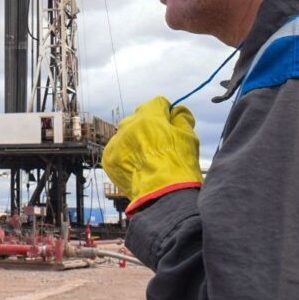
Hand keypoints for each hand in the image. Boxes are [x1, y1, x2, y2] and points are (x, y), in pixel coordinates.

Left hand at [102, 96, 202, 214]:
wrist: (163, 196)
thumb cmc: (178, 166)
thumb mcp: (189, 137)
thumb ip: (182, 118)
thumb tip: (177, 111)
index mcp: (149, 117)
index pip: (157, 104)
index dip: (166, 114)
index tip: (171, 125)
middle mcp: (129, 125)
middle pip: (139, 118)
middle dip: (148, 127)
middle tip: (159, 145)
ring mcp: (117, 142)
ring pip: (126, 134)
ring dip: (135, 141)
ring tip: (147, 160)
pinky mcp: (109, 158)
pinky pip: (117, 150)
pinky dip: (125, 156)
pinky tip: (137, 167)